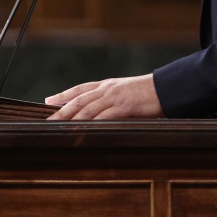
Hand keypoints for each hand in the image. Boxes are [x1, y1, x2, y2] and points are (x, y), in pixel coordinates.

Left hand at [45, 74, 164, 119]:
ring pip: (87, 109)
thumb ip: (116, 99)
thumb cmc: (152, 92)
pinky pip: (103, 117)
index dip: (63, 95)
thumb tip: (108, 110)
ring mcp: (115, 97)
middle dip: (61, 110)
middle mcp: (108, 89)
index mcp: (108, 84)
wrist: (169, 87)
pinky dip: (90, 124)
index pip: (80, 89)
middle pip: (78, 100)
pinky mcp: (123, 107)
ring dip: (71, 120)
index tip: (49, 100)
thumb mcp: (129, 91)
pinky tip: (81, 131)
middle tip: (47, 120)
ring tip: (58, 128)